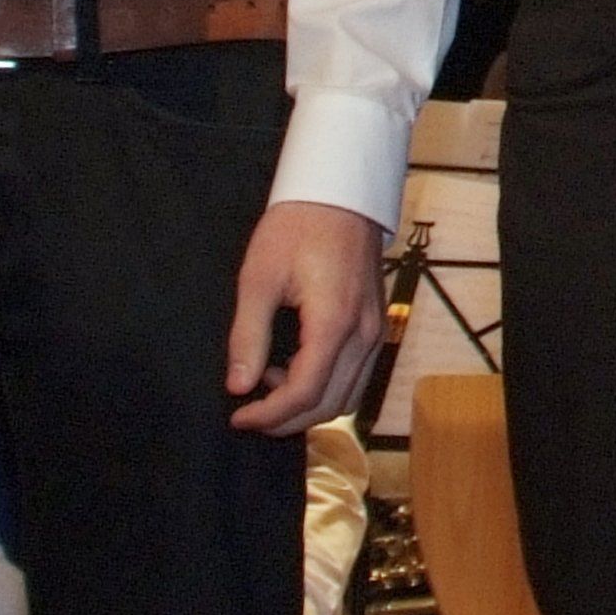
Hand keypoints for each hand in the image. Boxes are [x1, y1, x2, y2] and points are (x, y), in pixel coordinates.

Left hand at [225, 201, 387, 436]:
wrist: (339, 195)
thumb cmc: (296, 228)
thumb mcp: (259, 278)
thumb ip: (248, 336)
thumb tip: (238, 386)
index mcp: (333, 323)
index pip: (305, 392)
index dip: (269, 415)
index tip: (238, 416)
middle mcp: (364, 335)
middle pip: (330, 404)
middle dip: (287, 419)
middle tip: (249, 413)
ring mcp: (376, 333)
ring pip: (348, 396)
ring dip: (308, 406)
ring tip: (269, 386)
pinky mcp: (376, 327)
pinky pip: (356, 377)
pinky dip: (326, 388)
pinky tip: (294, 368)